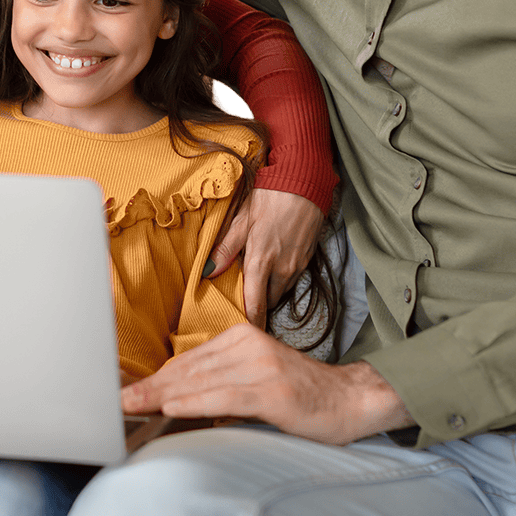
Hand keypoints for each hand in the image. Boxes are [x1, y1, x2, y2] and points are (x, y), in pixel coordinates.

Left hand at [121, 324, 411, 445]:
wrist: (350, 400)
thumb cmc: (301, 395)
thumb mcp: (255, 379)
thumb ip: (220, 381)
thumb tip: (174, 398)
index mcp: (241, 337)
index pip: (187, 361)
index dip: (154, 379)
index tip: (126, 392)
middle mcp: (247, 345)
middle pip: (187, 370)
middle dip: (149, 388)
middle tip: (117, 401)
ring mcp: (259, 366)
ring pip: (199, 382)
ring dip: (161, 397)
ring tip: (132, 406)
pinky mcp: (271, 389)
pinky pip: (223, 396)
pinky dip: (194, 403)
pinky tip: (171, 408)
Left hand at [203, 188, 324, 327]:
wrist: (304, 182)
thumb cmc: (270, 198)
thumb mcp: (242, 220)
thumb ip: (226, 249)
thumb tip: (208, 271)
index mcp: (261, 261)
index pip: (255, 304)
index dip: (250, 322)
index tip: (244, 333)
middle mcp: (282, 268)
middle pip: (269, 301)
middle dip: (258, 304)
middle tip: (246, 300)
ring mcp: (297, 265)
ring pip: (281, 290)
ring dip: (270, 291)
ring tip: (259, 279)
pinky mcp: (307, 259)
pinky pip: (292, 278)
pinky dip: (281, 278)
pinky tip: (274, 264)